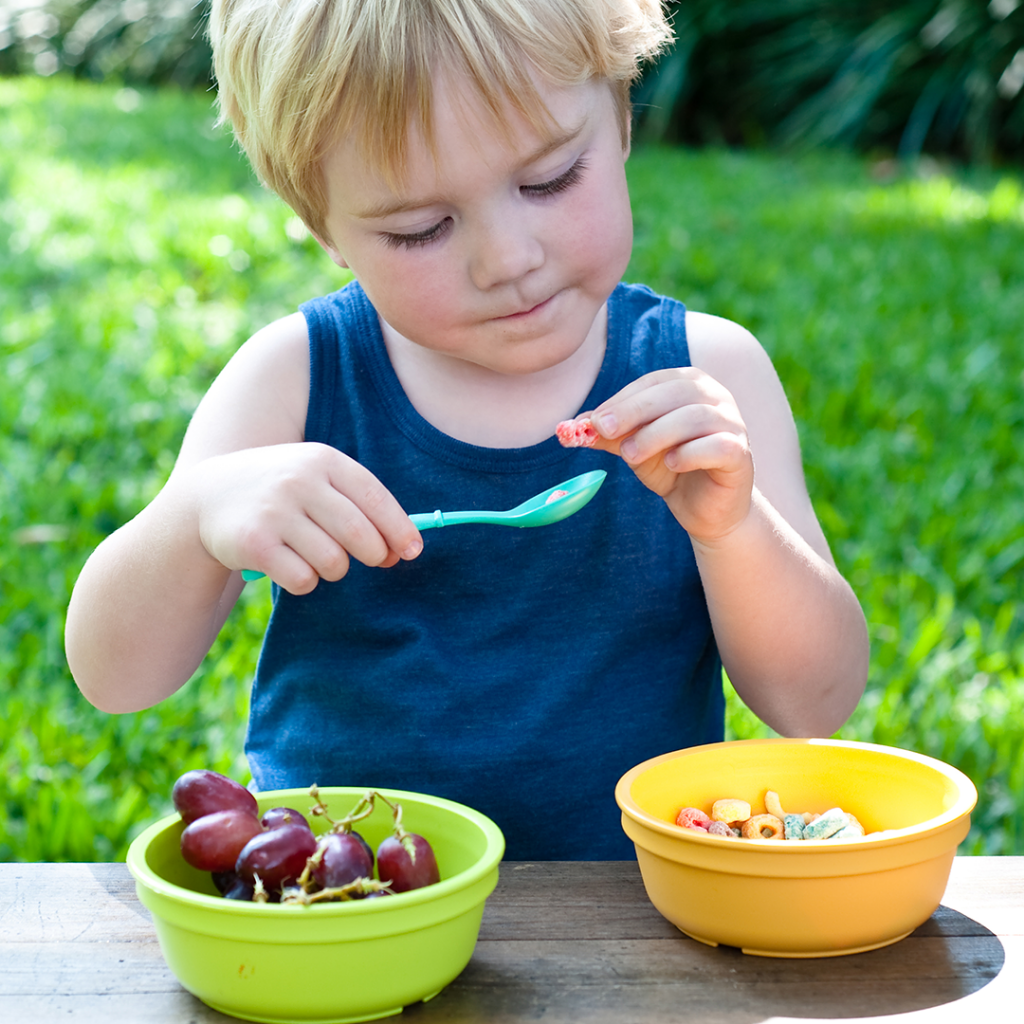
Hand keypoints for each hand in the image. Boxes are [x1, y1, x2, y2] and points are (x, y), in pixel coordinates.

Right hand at [183, 442, 422, 593]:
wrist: (206, 498)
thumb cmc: (281, 492)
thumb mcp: (315, 478)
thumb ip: (359, 505)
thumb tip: (405, 548)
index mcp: (321, 459)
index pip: (375, 497)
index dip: (400, 529)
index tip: (412, 551)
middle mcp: (298, 481)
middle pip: (361, 536)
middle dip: (375, 555)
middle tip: (371, 559)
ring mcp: (274, 512)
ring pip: (334, 563)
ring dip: (334, 568)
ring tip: (316, 554)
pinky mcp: (254, 544)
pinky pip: (303, 579)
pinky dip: (304, 581)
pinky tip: (288, 564)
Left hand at [584, 368, 753, 543]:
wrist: (705, 508)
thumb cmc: (671, 467)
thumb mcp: (634, 448)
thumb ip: (609, 435)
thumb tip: (572, 426)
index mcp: (688, 385)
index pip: (652, 383)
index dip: (622, 400)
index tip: (593, 421)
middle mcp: (715, 397)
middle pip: (674, 393)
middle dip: (634, 411)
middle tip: (604, 430)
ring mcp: (733, 423)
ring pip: (695, 417)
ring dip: (657, 434)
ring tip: (630, 455)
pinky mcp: (740, 454)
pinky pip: (719, 446)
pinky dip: (691, 453)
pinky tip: (672, 464)